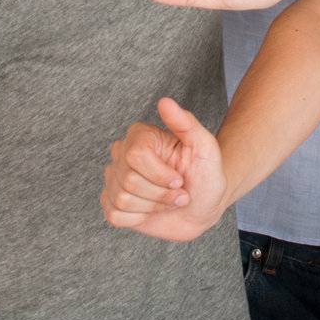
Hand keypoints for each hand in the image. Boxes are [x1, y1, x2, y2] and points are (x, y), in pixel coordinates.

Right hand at [101, 98, 227, 241]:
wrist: (205, 206)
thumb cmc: (206, 174)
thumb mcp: (204, 147)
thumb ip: (185, 122)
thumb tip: (164, 102)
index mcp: (140, 136)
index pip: (136, 156)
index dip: (161, 174)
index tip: (179, 179)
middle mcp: (123, 154)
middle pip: (129, 180)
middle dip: (160, 194)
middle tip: (178, 193)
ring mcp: (115, 179)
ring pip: (122, 199)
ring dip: (153, 206)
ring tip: (167, 201)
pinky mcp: (113, 204)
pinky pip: (114, 215)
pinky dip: (139, 218)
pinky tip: (151, 210)